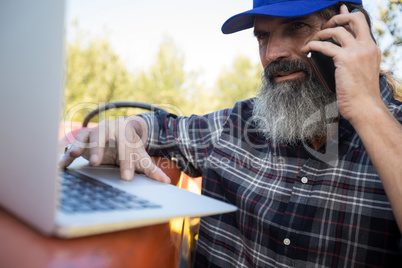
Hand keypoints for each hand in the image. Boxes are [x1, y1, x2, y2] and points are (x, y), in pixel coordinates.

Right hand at [59, 116, 170, 182]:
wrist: (119, 133)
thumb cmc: (130, 148)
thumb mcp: (140, 157)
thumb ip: (151, 169)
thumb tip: (166, 181)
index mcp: (126, 131)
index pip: (127, 147)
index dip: (127, 162)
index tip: (127, 178)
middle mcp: (109, 128)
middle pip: (103, 136)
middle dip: (98, 148)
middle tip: (95, 163)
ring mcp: (94, 132)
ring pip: (86, 136)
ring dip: (79, 145)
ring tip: (74, 154)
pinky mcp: (83, 139)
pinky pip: (74, 144)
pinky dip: (67, 153)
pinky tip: (62, 163)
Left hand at [301, 5, 383, 125]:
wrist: (364, 108)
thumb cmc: (360, 96)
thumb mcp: (361, 73)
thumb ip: (355, 61)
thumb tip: (340, 57)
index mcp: (372, 49)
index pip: (362, 24)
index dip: (349, 15)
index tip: (340, 11)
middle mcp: (367, 46)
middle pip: (354, 18)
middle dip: (337, 17)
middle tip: (323, 27)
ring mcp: (357, 51)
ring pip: (337, 30)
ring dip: (320, 33)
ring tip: (311, 41)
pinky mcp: (345, 59)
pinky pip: (324, 46)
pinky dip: (313, 45)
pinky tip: (306, 49)